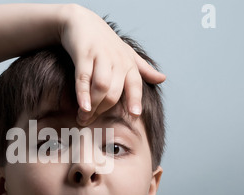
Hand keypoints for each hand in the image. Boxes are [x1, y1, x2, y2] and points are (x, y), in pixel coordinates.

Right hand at [59, 4, 165, 125]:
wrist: (81, 21)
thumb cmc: (104, 41)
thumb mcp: (126, 54)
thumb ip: (142, 69)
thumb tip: (163, 79)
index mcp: (128, 64)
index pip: (135, 85)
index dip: (135, 100)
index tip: (135, 115)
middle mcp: (116, 61)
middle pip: (115, 92)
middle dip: (102, 110)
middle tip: (89, 123)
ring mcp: (100, 57)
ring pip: (102, 86)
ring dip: (93, 105)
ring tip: (83, 117)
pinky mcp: (83, 54)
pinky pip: (84, 77)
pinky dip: (83, 94)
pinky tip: (82, 107)